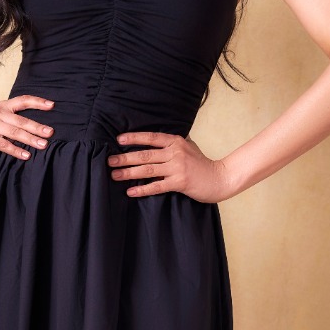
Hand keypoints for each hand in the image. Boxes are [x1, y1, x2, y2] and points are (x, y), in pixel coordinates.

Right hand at [0, 95, 54, 160]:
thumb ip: (13, 120)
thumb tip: (37, 128)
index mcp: (3, 106)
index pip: (23, 100)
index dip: (37, 102)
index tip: (52, 105)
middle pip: (21, 119)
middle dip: (38, 126)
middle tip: (51, 132)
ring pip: (14, 132)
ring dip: (30, 139)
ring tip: (43, 145)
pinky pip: (3, 144)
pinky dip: (16, 150)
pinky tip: (26, 155)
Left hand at [107, 131, 233, 201]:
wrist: (220, 178)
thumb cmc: (202, 164)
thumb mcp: (189, 147)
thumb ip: (173, 144)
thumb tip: (155, 140)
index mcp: (176, 142)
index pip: (151, 137)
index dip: (134, 138)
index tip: (118, 140)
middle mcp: (175, 152)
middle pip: (145, 155)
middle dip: (125, 158)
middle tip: (110, 161)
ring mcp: (177, 167)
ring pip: (148, 170)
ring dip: (129, 173)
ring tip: (115, 175)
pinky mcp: (180, 183)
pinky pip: (157, 186)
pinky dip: (142, 189)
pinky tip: (130, 192)